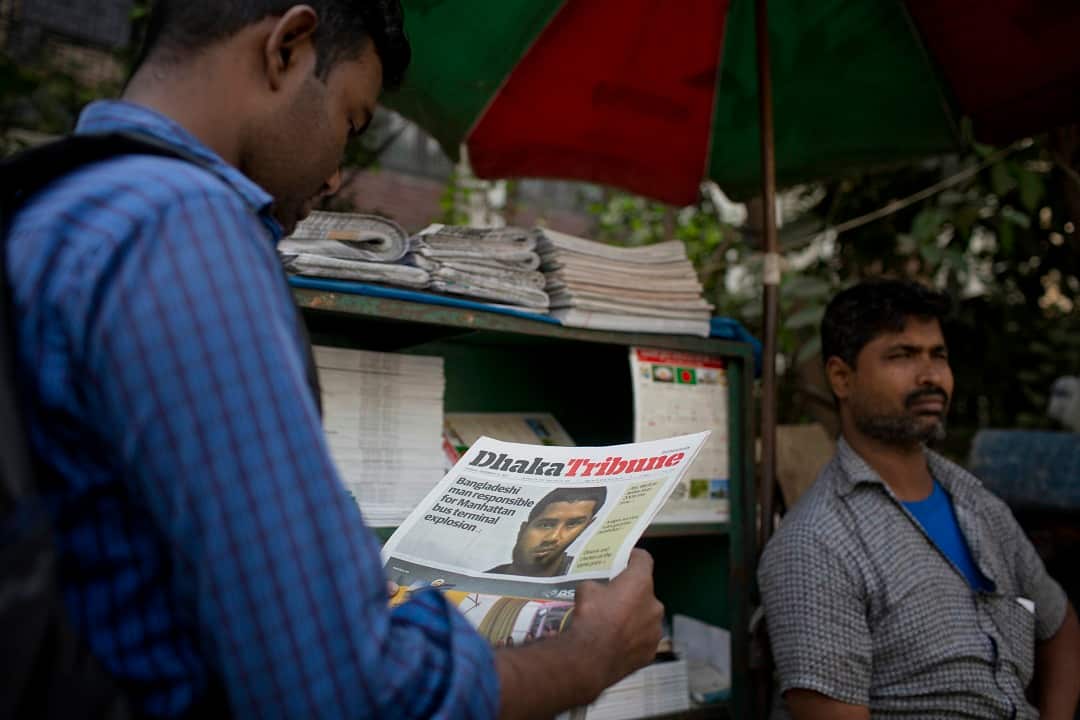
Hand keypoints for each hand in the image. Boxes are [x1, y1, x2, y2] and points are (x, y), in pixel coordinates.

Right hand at [567, 548, 664, 691]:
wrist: (590, 657)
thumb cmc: (590, 615)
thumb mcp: (585, 589)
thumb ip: (597, 586)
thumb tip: (597, 591)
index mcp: (640, 583)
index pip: (644, 559)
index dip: (633, 557)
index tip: (625, 560)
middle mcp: (655, 604)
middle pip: (645, 592)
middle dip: (632, 594)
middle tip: (615, 600)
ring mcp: (655, 630)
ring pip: (646, 618)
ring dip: (635, 618)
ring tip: (616, 626)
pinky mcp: (651, 652)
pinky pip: (643, 640)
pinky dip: (633, 640)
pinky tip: (618, 644)